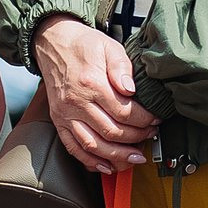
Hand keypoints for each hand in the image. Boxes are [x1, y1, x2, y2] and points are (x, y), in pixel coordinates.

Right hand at [33, 15, 156, 170]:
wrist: (52, 42)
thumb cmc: (82, 44)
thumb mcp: (108, 46)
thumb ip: (122, 68)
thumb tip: (131, 89)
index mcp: (91, 84)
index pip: (123, 111)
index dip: (143, 120)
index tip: (155, 120)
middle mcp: (76, 102)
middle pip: (111, 131)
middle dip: (135, 138)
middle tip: (149, 136)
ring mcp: (65, 114)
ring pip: (93, 145)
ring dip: (116, 156)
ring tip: (134, 158)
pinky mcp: (59, 121)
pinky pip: (73, 147)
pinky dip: (90, 161)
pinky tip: (106, 165)